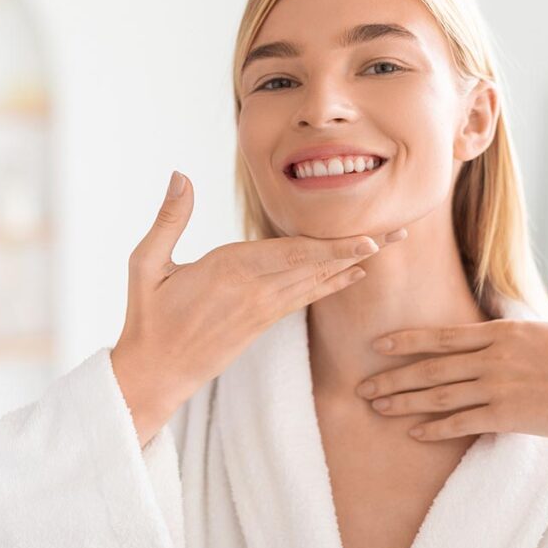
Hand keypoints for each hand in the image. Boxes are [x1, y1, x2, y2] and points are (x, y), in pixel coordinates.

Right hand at [112, 170, 407, 445]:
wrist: (156, 374)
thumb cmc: (148, 317)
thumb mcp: (146, 265)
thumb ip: (169, 218)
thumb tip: (179, 174)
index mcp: (230, 271)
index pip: (292, 255)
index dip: (335, 247)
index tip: (370, 240)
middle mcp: (256, 291)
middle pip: (317, 265)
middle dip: (361, 248)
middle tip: (401, 233)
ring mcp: (264, 309)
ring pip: (318, 281)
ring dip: (354, 262)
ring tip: (388, 246)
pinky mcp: (264, 322)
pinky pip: (306, 297)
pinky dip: (333, 282)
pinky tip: (354, 273)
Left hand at [355, 272, 547, 442]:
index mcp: (506, 331)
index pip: (444, 335)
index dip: (407, 340)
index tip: (378, 344)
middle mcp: (494, 357)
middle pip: (430, 366)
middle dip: (391, 375)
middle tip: (361, 384)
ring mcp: (499, 386)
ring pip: (438, 394)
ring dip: (402, 401)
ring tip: (375, 408)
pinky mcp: (509, 416)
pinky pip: (462, 423)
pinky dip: (435, 429)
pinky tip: (414, 434)